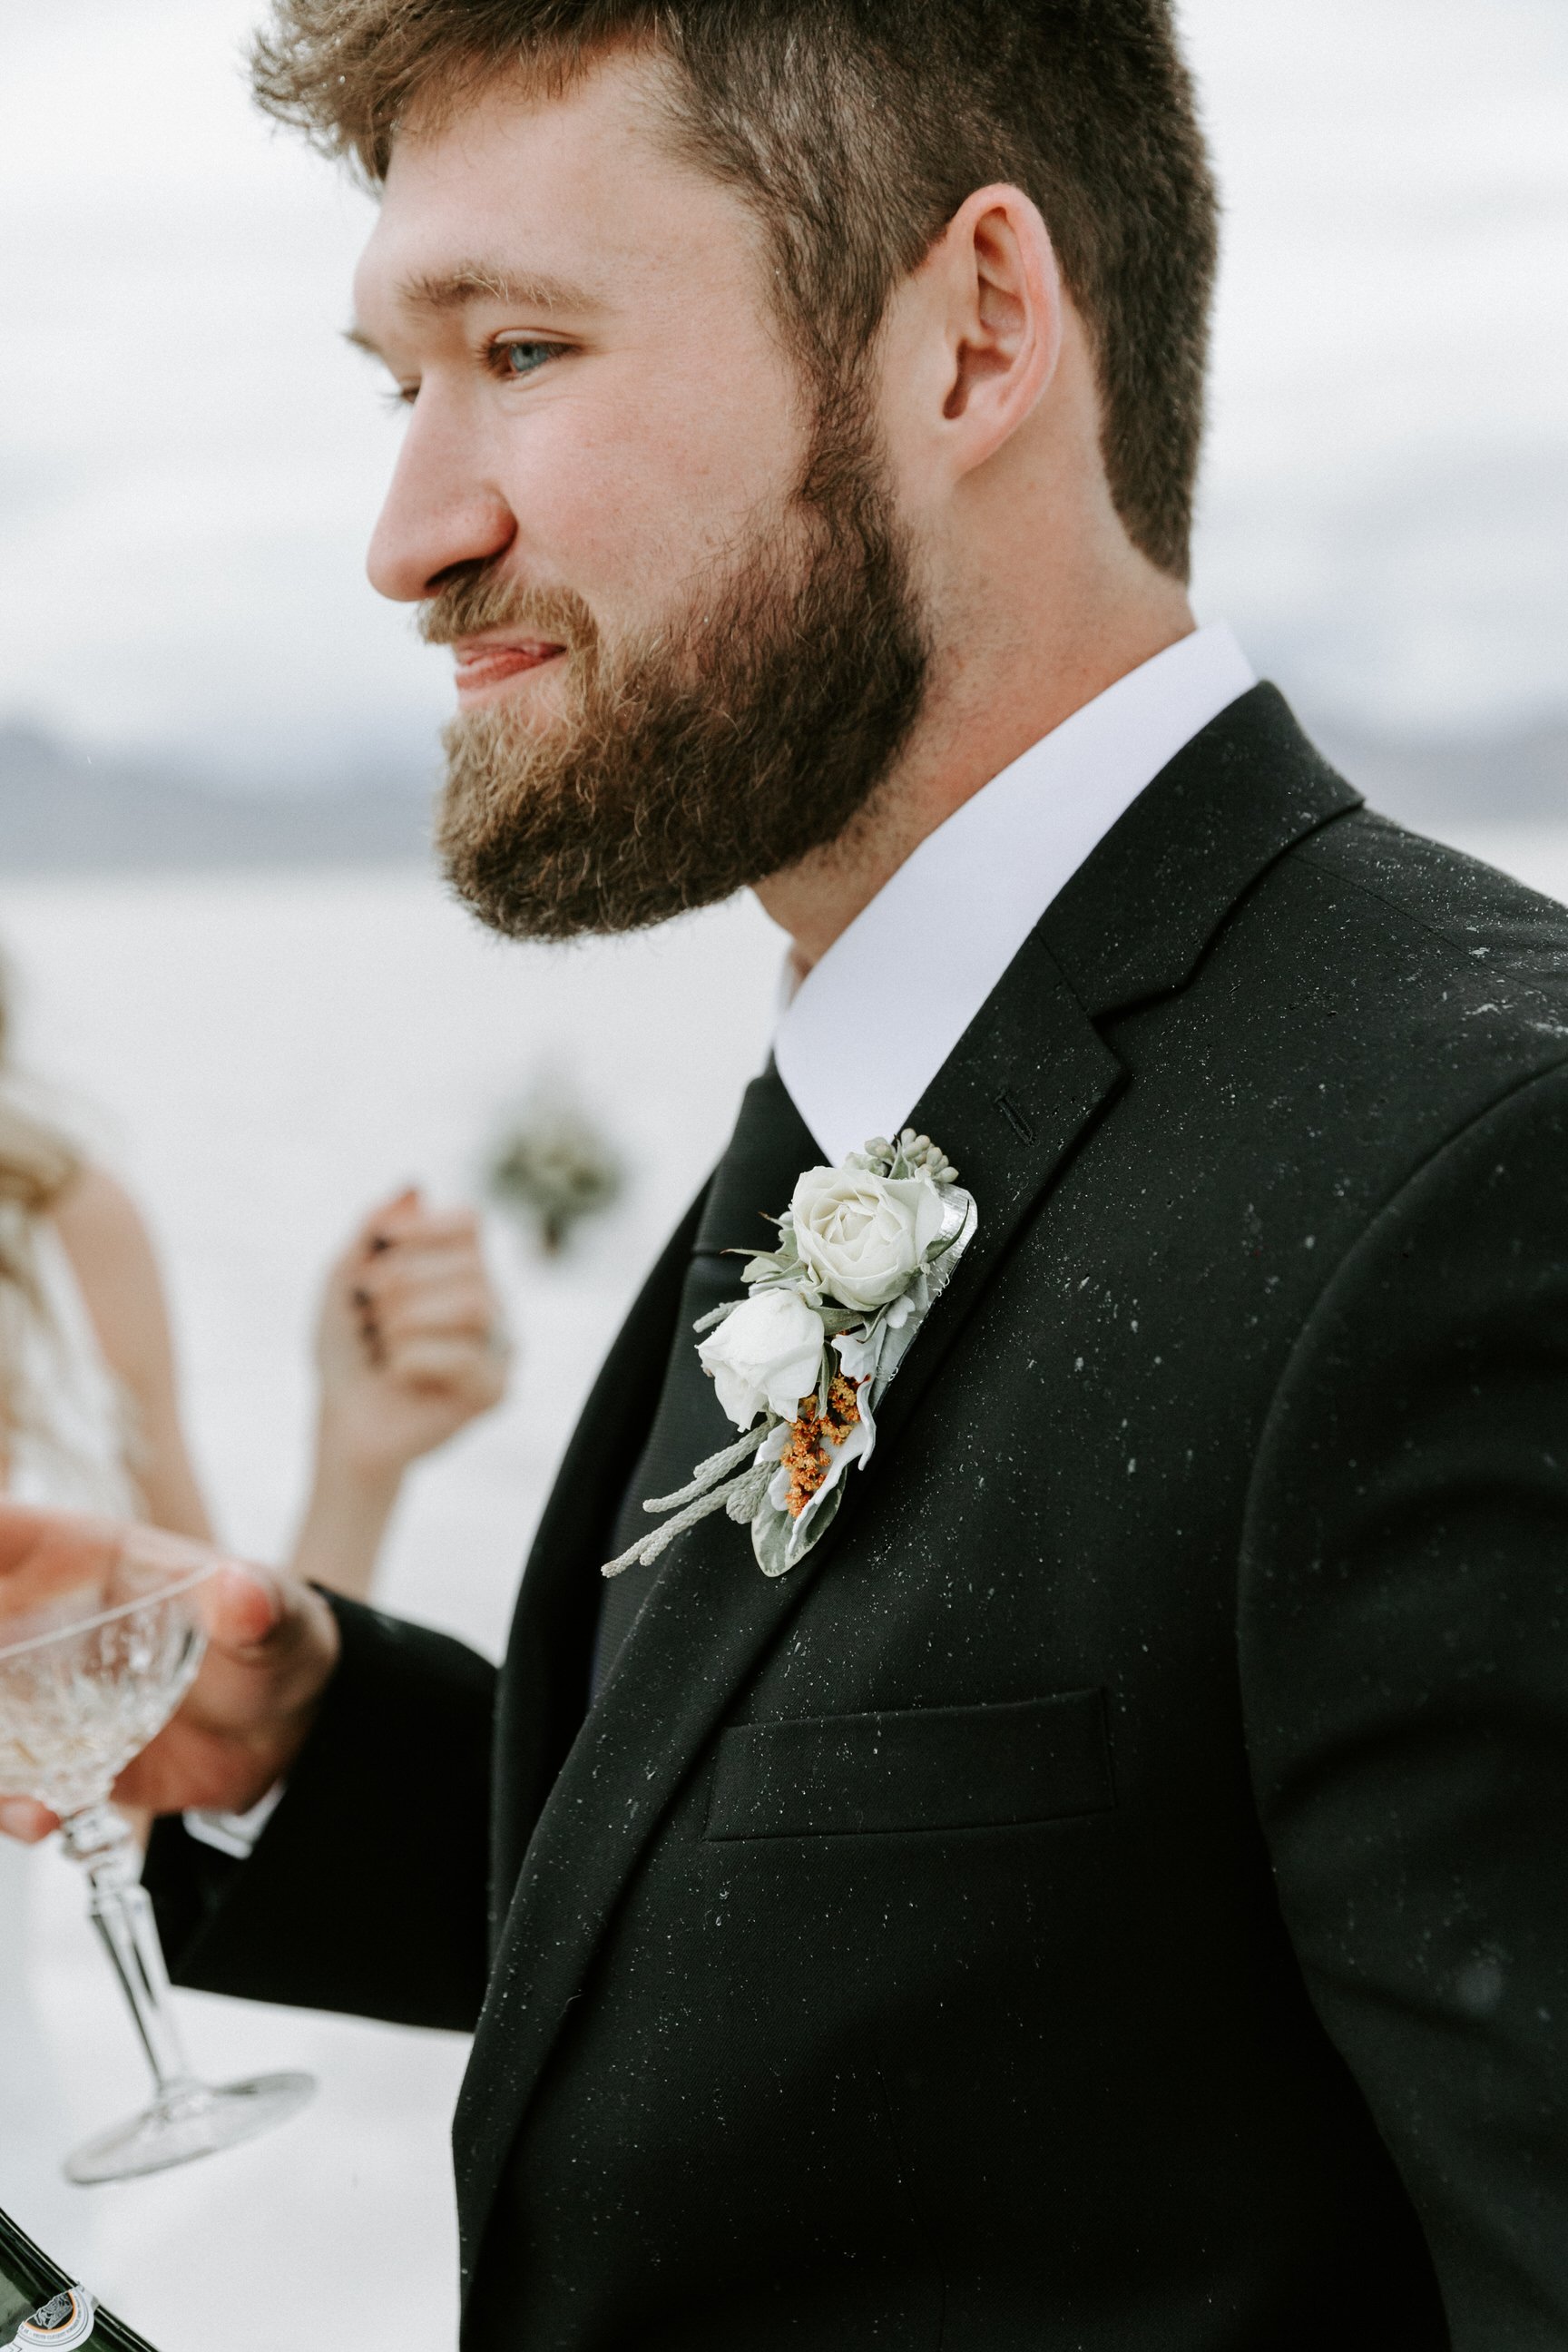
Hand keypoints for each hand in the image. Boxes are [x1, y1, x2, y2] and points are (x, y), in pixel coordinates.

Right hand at [0, 1503, 339, 1841]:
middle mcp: (44, 1623)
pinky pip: (6, 1780)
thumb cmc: (274, 1637)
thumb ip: (255, 1604)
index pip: (2, 1534)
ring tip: (20, 1794)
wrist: (288, 1732)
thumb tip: (240, 1591)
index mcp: (85, 1559)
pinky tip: (41, 1818)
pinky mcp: (51, 1758)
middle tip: (0, 1711)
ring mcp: (39, 1695)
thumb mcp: (275, 1615)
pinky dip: (7, 1802)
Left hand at [313, 1188, 511, 1484]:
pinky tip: (395, 1373)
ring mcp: (498, 1346)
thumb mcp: (343, 1279)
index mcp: (461, 1269)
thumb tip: (415, 1186)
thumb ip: (373, 1230)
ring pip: (475, 1303)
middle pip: (469, 1263)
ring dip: (408, 1319)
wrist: (342, 1422)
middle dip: (403, 1280)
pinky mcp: (495, 1390)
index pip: (470, 1223)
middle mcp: (490, 1302)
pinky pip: (465, 1357)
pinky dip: (412, 1360)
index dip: (428, 1225)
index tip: (381, 1242)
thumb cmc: (347, 1351)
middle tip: (366, 1310)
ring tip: (380, 1342)